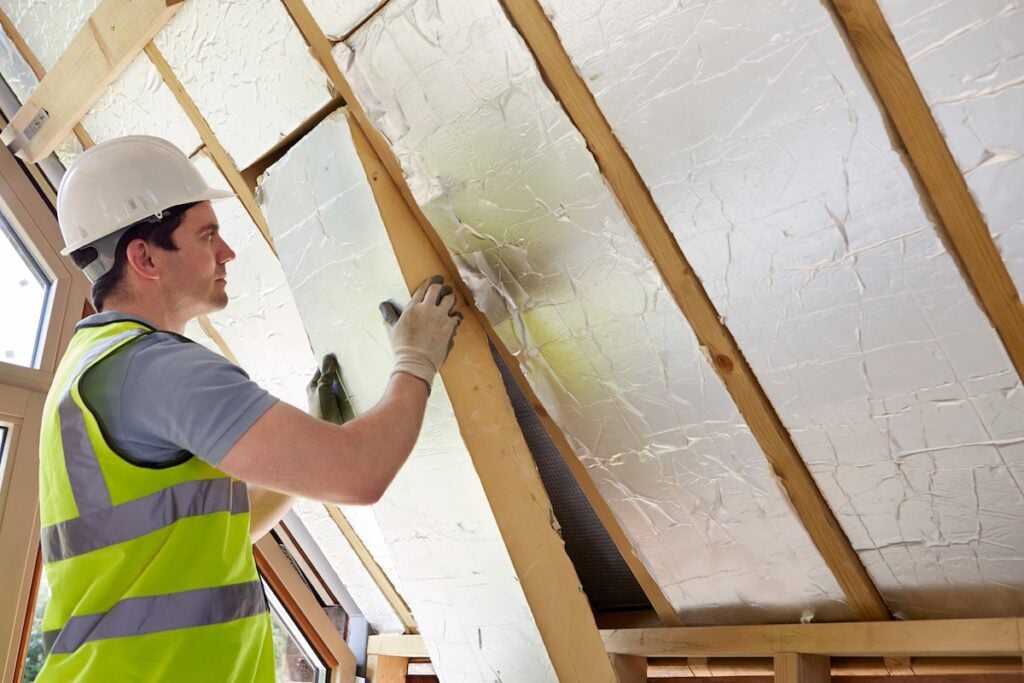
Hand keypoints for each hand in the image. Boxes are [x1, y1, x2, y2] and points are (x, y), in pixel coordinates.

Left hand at [307, 353, 354, 424]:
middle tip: (352, 360)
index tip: (339, 353)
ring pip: (340, 385)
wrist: (329, 431)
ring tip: (359, 372)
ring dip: (348, 381)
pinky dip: (353, 390)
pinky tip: (361, 387)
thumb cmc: (321, 410)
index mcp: (313, 386)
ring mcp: (332, 399)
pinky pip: (348, 394)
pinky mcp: (341, 406)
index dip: (329, 362)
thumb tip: (329, 356)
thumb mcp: (323, 388)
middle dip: (340, 371)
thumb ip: (327, 373)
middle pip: (332, 377)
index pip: (321, 369)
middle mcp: (322, 391)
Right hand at [379, 275, 462, 391]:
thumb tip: (383, 305)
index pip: (424, 288)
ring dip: (450, 299)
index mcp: (413, 307)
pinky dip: (456, 317)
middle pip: (438, 288)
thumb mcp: (392, 328)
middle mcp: (427, 308)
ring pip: (450, 299)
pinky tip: (454, 319)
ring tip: (449, 303)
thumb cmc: (402, 347)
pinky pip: (457, 316)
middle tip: (444, 289)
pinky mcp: (449, 327)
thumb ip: (389, 313)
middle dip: (442, 287)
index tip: (435, 280)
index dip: (430, 282)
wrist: (416, 362)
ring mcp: (440, 317)